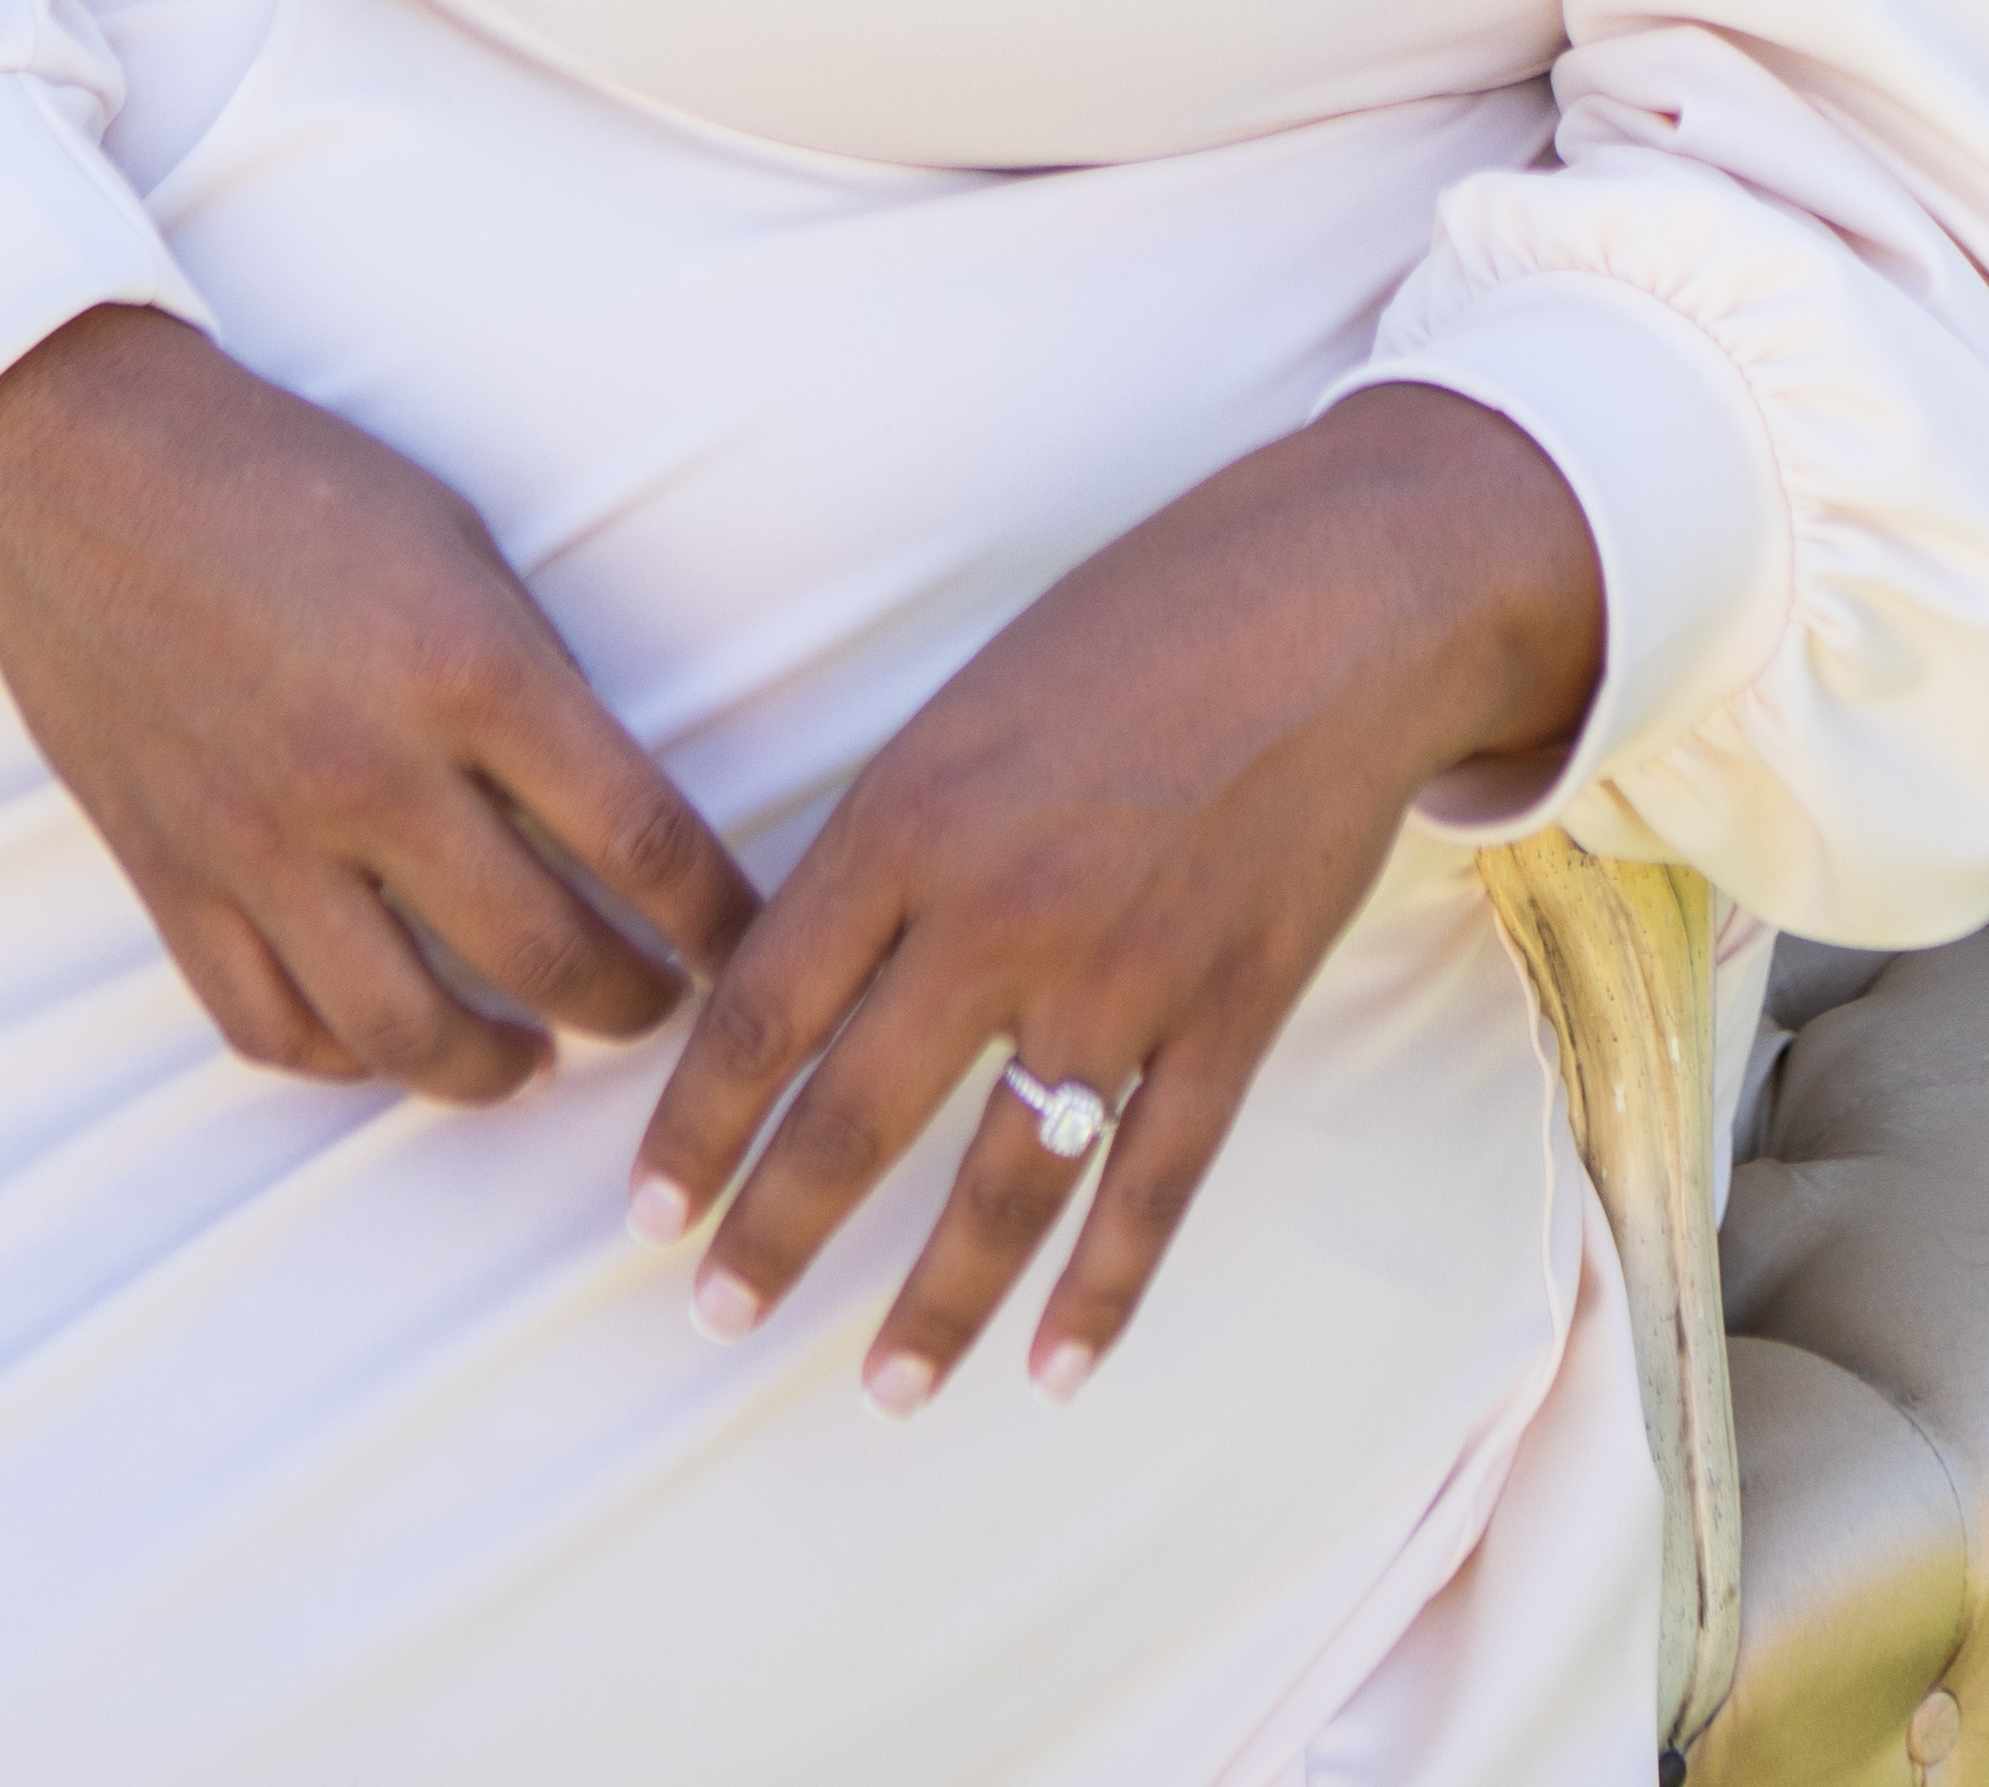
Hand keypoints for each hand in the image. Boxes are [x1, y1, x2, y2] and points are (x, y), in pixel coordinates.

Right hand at [0, 304, 757, 1096]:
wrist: (81, 469)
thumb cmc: (289, 479)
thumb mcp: (456, 540)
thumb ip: (531, 676)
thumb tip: (607, 804)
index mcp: (465, 668)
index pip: (640, 838)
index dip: (717, 915)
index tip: (749, 943)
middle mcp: (369, 774)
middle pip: (545, 954)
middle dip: (633, 1001)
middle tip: (663, 1004)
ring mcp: (261, 841)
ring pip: (407, 1033)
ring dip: (497, 1070)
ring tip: (539, 1060)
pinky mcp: (173, 878)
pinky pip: (272, 1026)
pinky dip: (346, 1059)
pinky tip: (392, 1043)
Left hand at [628, 384, 1601, 1409]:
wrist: (1339, 601)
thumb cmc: (1138, 623)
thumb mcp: (969, 704)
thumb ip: (892, 840)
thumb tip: (807, 975)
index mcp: (910, 816)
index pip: (765, 1008)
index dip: (697, 1124)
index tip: (648, 1207)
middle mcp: (998, 912)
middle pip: (853, 1118)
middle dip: (772, 1235)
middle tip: (714, 1313)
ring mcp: (1123, 975)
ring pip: (1003, 1185)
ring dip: (933, 1303)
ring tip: (883, 1387)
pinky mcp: (1232, 1010)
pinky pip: (1154, 1182)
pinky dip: (1104, 1289)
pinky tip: (1056, 1364)